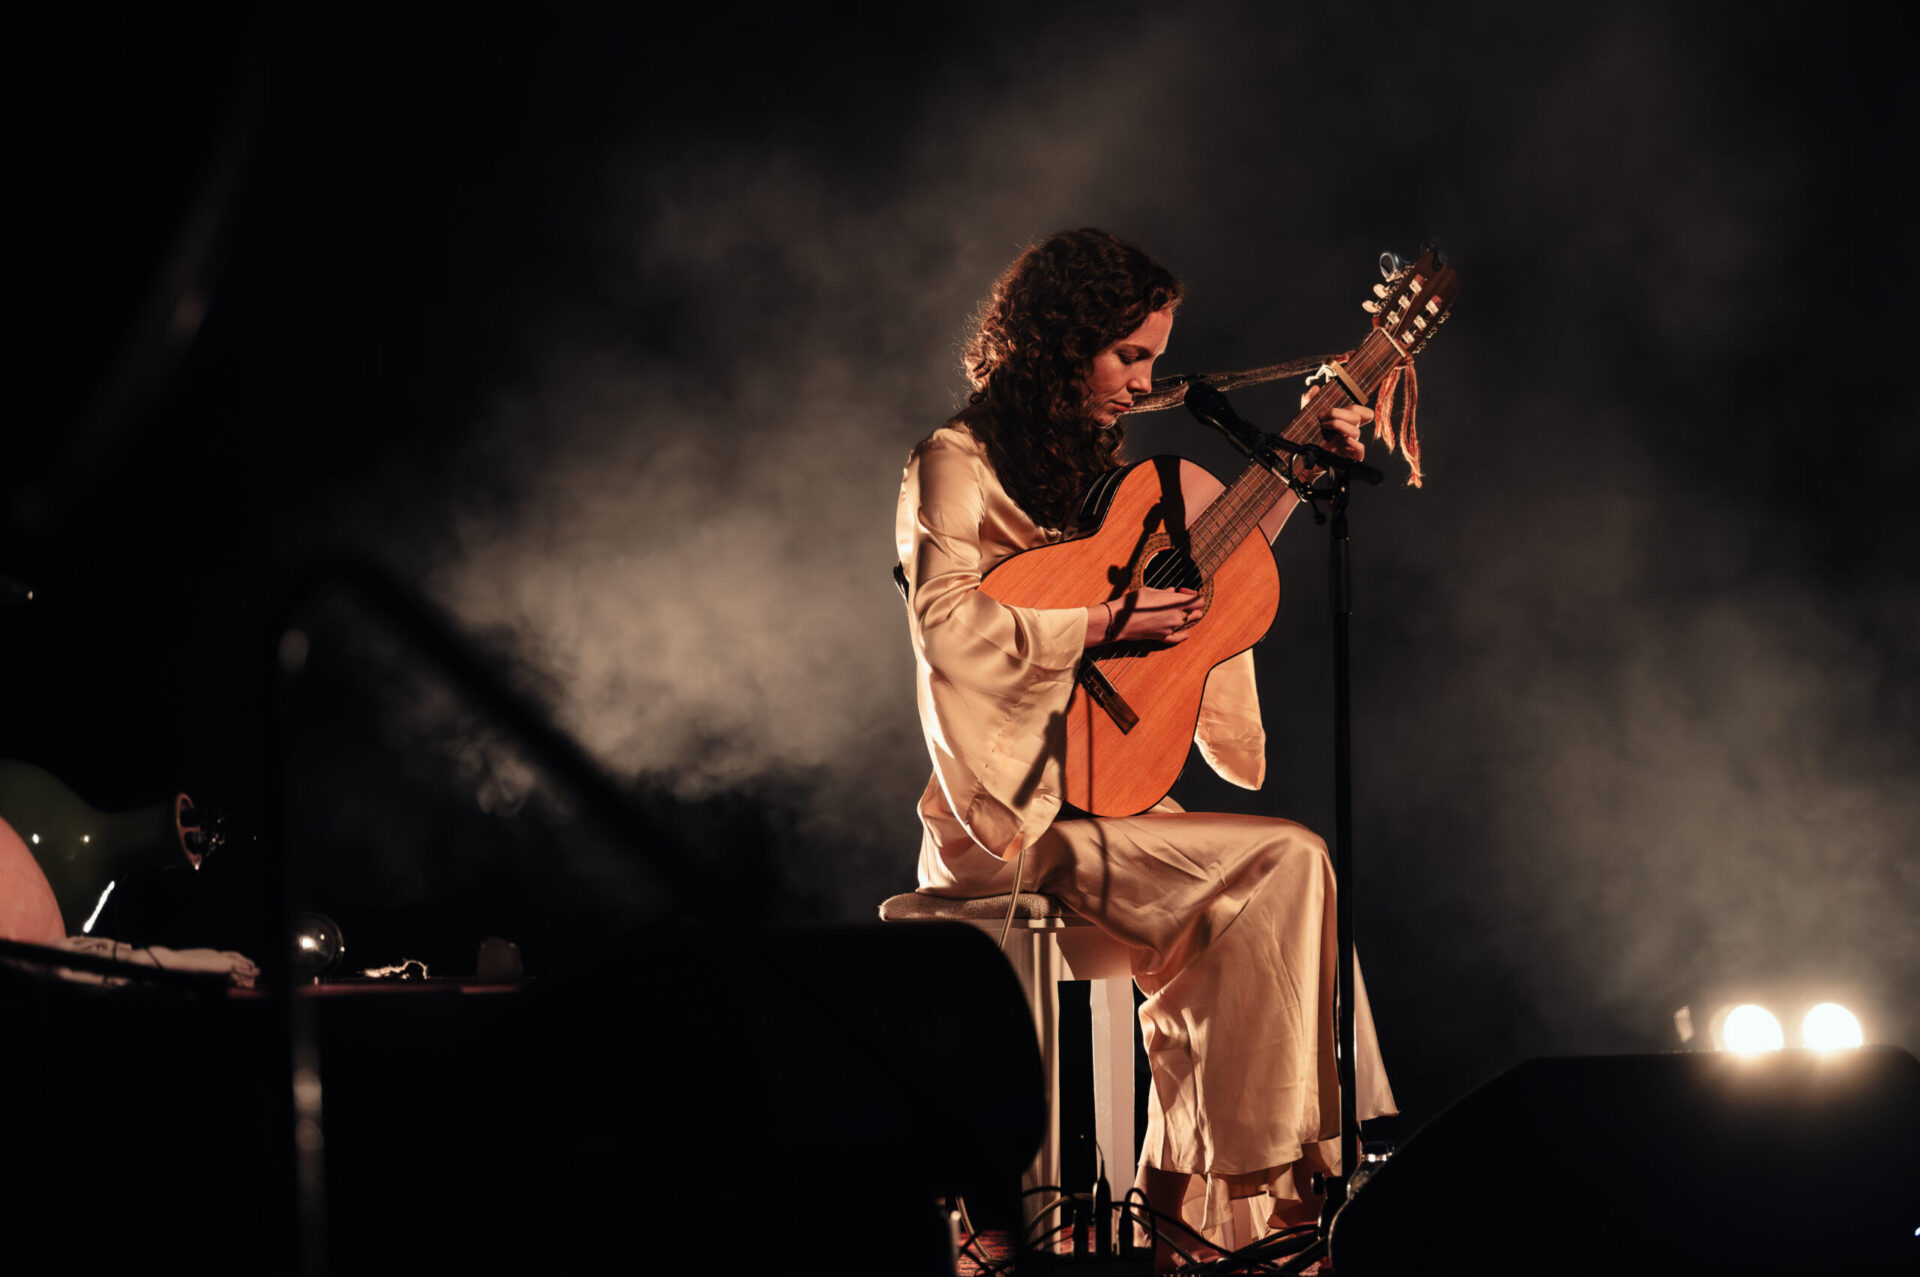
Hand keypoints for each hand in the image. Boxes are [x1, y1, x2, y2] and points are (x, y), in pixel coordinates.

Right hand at [1086, 587, 1206, 647]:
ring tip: (1180, 611)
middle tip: (1181, 600)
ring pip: (1187, 623)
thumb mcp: (1149, 591)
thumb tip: (1173, 591)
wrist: (1119, 620)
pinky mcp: (1163, 637)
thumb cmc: (1132, 603)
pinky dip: (1183, 635)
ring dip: (1186, 616)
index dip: (1193, 594)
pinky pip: (1177, 637)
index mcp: (1175, 603)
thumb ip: (1165, 592)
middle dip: (1192, 605)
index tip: (1182, 591)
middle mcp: (1177, 616)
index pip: (1199, 600)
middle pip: (1195, 612)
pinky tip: (1187, 634)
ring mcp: (1171, 628)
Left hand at [1292, 400, 1371, 477]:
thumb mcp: (1306, 417)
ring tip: (1324, 427)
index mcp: (1344, 422)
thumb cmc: (1308, 438)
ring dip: (1339, 425)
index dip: (1356, 406)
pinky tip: (1345, 441)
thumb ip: (1309, 401)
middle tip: (1323, 418)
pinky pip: (1360, 451)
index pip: (1361, 411)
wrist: (1301, 458)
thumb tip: (1315, 389)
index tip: (1337, 407)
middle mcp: (1349, 432)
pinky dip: (1355, 445)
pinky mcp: (1349, 458)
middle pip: (1357, 417)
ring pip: (1356, 431)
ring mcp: (1349, 445)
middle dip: (1339, 413)